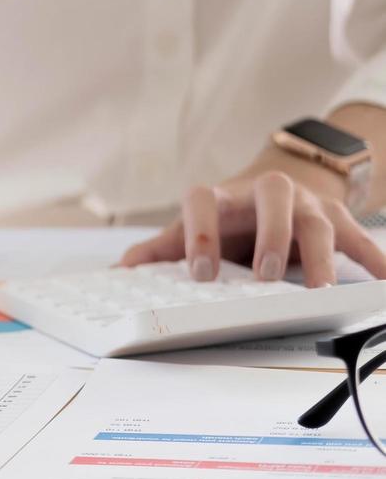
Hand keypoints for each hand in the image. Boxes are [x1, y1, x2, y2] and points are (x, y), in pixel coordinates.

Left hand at [120, 156, 385, 286]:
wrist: (276, 188)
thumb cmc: (229, 217)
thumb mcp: (194, 228)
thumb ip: (160, 249)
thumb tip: (119, 271)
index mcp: (223, 196)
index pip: (204, 199)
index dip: (200, 232)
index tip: (201, 272)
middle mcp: (266, 194)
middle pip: (274, 199)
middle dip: (272, 235)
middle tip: (266, 275)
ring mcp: (307, 205)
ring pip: (319, 222)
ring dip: (321, 255)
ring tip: (321, 291)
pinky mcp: (340, 220)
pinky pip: (362, 239)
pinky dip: (376, 259)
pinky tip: (384, 280)